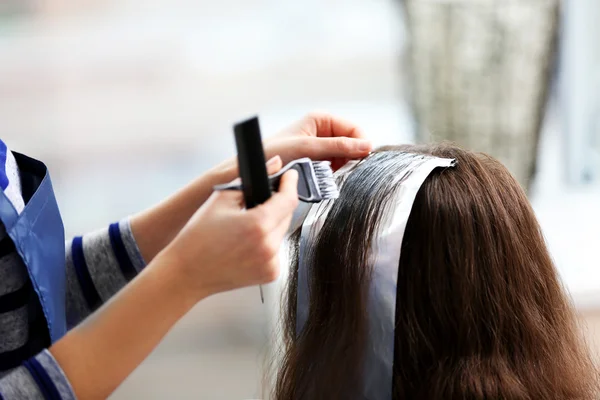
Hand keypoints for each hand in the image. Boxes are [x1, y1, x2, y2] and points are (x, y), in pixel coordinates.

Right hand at [160, 160, 298, 300]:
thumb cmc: (198, 237)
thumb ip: (250, 181)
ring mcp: (271, 263)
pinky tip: (248, 245)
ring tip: (247, 226)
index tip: (290, 176)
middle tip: (256, 204)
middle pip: (287, 215)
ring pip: (282, 233)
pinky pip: (277, 251)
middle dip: (277, 205)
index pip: (289, 199)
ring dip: (272, 225)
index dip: (290, 184)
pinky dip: (268, 244)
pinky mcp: (270, 274)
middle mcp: (268, 246)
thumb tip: (274, 165)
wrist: (187, 272)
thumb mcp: (221, 199)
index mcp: (258, 224)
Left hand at [264, 112, 371, 170]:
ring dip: (344, 167)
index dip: (361, 144)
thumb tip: (367, 146)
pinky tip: (328, 178)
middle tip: (347, 170)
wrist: (255, 171)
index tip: (364, 160)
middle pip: (352, 143)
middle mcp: (323, 131)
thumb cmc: (274, 154)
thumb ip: (338, 146)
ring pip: (345, 157)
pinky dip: (336, 173)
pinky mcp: (318, 162)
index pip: (354, 129)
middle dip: (352, 157)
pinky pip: (336, 167)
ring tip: (333, 175)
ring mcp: (321, 147)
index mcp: (322, 119)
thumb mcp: (308, 148)